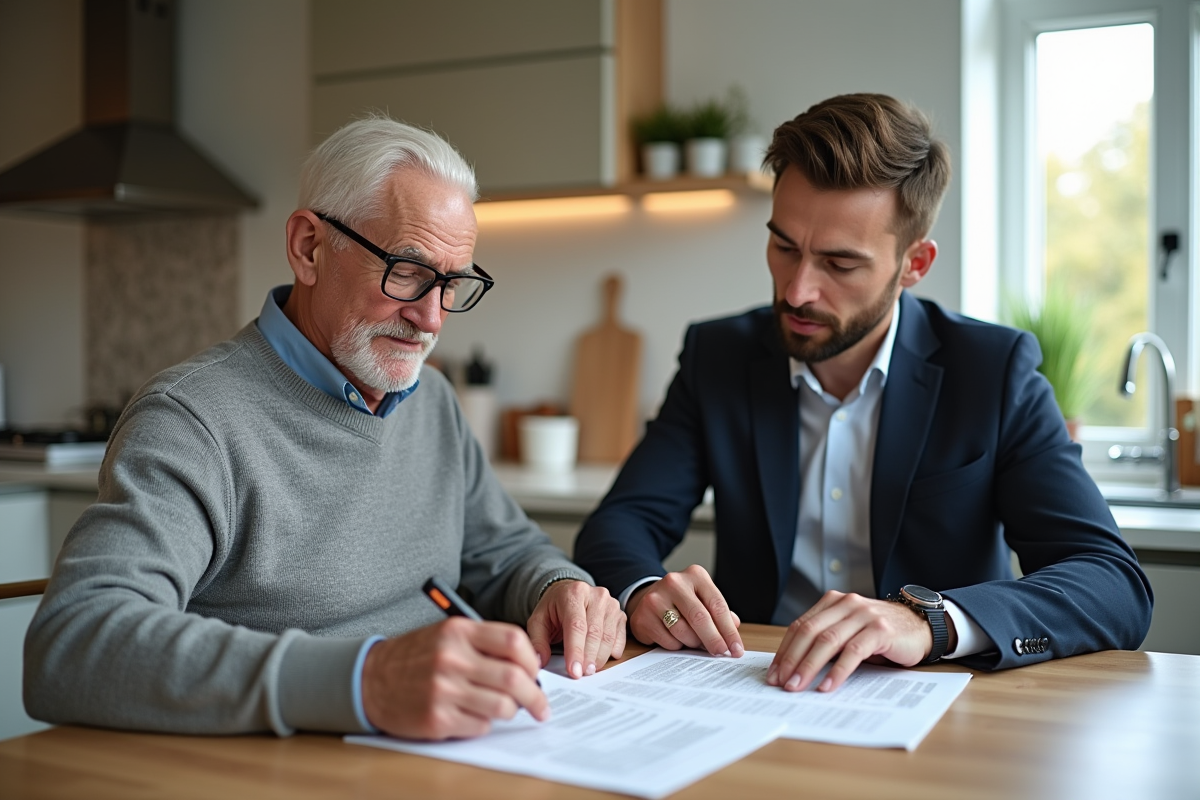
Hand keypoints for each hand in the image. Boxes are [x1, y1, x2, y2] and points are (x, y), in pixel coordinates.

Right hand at [361, 617, 546, 739]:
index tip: (536, 673)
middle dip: (536, 696)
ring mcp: (444, 690)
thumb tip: (527, 666)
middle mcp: (452, 659)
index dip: (532, 660)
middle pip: (514, 678)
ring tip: (507, 710)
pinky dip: (485, 723)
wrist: (369, 679)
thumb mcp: (446, 635)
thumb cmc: (415, 656)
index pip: (513, 641)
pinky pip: (480, 725)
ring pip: (502, 706)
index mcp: (458, 632)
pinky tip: (474, 715)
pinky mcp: (437, 719)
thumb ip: (484, 644)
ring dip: (512, 712)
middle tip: (541, 706)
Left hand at [526, 579, 625, 677]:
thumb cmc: (554, 609)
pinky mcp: (620, 614)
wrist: (570, 594)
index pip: (576, 625)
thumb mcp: (538, 621)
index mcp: (574, 593)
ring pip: (608, 637)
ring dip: (599, 657)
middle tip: (582, 674)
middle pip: (595, 632)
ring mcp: (610, 604)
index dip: (575, 650)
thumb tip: (540, 661)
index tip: (574, 671)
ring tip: (589, 670)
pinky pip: (620, 637)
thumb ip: (538, 641)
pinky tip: (601, 659)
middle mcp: (596, 595)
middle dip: (588, 657)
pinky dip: (612, 651)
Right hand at [626, 565, 742, 657]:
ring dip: (694, 643)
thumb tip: (734, 627)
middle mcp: (674, 582)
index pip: (717, 605)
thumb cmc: (684, 602)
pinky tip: (676, 638)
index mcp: (695, 575)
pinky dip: (676, 645)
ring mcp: (655, 599)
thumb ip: (720, 612)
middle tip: (722, 653)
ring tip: (694, 641)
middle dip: (714, 640)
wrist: (650, 598)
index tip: (736, 649)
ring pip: (683, 632)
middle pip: (700, 618)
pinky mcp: (642, 616)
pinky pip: (668, 641)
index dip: (729, 630)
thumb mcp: (704, 599)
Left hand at [766, 590, 956, 692]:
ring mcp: (863, 615)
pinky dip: (837, 671)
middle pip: (809, 632)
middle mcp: (846, 604)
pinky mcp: (880, 630)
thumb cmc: (881, 633)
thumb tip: (794, 668)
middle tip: (780, 683)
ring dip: (809, 667)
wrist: (921, 627)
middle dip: (791, 660)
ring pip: (827, 641)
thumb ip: (826, 640)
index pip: (800, 626)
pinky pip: (852, 652)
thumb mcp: (849, 631)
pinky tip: (827, 686)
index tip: (773, 673)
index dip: (784, 650)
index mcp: (832, 602)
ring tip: (797, 687)